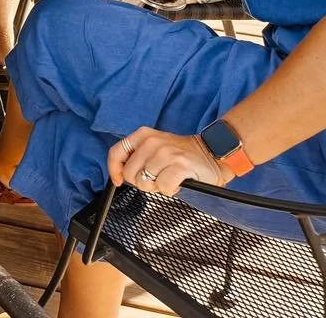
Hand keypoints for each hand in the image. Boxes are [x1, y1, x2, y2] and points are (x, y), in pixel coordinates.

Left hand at [108, 127, 232, 196]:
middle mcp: (152, 142)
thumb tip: (120, 174)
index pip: (116, 152)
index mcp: (143, 135)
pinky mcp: (180, 165)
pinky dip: (170, 190)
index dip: (114, 170)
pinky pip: (163, 187)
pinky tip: (177, 182)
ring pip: (145, 182)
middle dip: (141, 182)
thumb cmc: (181, 154)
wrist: (211, 153)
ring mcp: (166, 153)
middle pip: (130, 173)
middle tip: (156, 179)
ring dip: (157, 186)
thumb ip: (138, 156)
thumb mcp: (155, 147)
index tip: (118, 180)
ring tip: (168, 178)